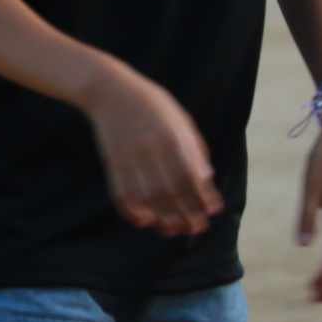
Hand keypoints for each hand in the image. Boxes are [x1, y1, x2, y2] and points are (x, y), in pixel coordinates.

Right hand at [85, 66, 222, 236]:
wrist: (109, 90)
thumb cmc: (152, 106)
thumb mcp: (180, 120)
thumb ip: (194, 149)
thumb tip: (206, 179)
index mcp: (171, 136)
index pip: (190, 174)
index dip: (202, 196)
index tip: (211, 211)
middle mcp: (150, 148)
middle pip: (169, 191)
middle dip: (185, 215)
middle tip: (195, 229)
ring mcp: (129, 156)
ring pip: (146, 196)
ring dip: (161, 219)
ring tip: (172, 231)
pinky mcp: (112, 161)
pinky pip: (120, 191)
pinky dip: (130, 210)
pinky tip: (142, 220)